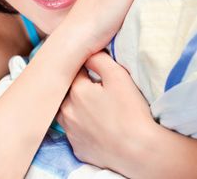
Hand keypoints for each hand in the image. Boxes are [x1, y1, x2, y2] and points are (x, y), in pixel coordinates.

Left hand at [57, 52, 154, 176]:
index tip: (94, 71)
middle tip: (95, 89)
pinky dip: (81, 126)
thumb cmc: (130, 111)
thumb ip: (99, 59)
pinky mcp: (77, 148)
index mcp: (76, 91)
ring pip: (66, 112)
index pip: (74, 71)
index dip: (84, 69)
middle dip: (77, 87)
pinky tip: (95, 125)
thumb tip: (88, 54)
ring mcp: (71, 132)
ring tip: (94, 106)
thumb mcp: (118, 76)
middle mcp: (67, 112)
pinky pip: (74, 131)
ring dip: (75, 106)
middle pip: (67, 92)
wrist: (139, 151)